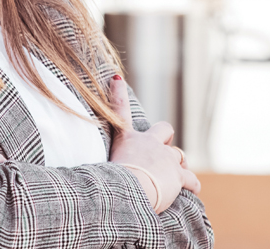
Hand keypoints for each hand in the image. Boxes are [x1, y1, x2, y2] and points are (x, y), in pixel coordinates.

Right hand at [108, 75, 200, 213]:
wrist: (127, 192)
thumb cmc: (109, 184)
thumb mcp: (99, 170)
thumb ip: (98, 168)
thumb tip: (77, 181)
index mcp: (127, 140)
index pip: (120, 111)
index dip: (117, 93)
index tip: (116, 78)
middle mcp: (149, 144)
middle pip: (164, 130)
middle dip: (165, 138)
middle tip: (160, 152)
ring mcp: (166, 158)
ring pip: (179, 155)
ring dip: (177, 166)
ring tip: (171, 180)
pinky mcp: (178, 174)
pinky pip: (192, 179)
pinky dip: (192, 185)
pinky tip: (192, 191)